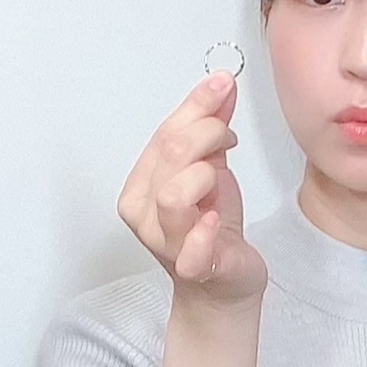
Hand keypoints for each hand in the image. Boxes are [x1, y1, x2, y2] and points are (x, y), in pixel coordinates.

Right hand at [117, 72, 265, 305]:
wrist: (223, 282)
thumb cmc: (210, 228)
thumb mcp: (209, 165)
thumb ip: (209, 125)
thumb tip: (218, 85)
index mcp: (140, 186)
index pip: (163, 134)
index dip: (196, 107)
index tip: (221, 88)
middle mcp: (144, 215)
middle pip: (171, 154)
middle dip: (208, 133)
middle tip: (227, 139)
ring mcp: (165, 243)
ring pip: (174, 194)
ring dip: (206, 175)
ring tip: (219, 179)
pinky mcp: (193, 268)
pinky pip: (191, 248)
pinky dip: (204, 230)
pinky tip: (215, 219)